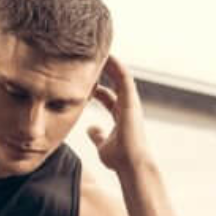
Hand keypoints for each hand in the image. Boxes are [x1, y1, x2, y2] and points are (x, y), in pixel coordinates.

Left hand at [87, 56, 150, 173]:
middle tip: (89, 58)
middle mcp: (127, 107)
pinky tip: (107, 55)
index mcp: (120, 116)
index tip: (83, 79)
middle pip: (114, 83)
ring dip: (110, 63)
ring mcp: (131, 103)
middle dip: (103, 71)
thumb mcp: (103, 145)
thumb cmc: (120, 160)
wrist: (131, 165)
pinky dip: (117, 66)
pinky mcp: (132, 101)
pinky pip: (124, 77)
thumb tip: (90, 128)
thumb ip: (97, 135)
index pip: (108, 96)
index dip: (96, 87)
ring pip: (120, 76)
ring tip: (98, 50)